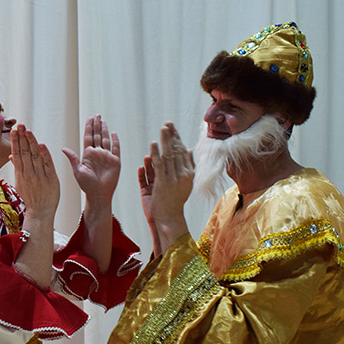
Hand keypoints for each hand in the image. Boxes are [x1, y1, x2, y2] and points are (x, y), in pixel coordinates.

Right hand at [11, 124, 59, 217]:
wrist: (40, 212)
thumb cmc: (31, 197)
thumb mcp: (20, 183)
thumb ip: (17, 168)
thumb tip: (11, 155)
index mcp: (21, 174)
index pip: (17, 154)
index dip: (15, 141)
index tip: (14, 130)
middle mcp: (29, 173)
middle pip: (24, 152)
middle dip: (21, 138)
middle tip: (19, 125)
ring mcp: (40, 176)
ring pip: (34, 156)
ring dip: (31, 142)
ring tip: (27, 131)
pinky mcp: (51, 179)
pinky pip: (47, 164)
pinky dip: (45, 154)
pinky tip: (41, 145)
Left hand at [62, 115, 120, 206]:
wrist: (98, 195)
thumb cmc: (86, 185)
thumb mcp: (77, 170)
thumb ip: (73, 158)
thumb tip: (63, 148)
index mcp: (88, 154)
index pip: (88, 137)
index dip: (89, 127)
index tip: (89, 118)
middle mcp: (97, 154)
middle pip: (97, 136)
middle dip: (97, 125)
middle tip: (97, 115)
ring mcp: (107, 157)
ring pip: (106, 140)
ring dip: (104, 130)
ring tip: (103, 121)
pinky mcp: (115, 161)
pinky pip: (116, 148)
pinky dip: (115, 140)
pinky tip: (113, 133)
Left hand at [142, 122, 192, 250]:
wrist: (170, 219)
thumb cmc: (174, 202)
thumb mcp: (183, 183)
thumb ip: (187, 166)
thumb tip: (190, 150)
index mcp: (188, 174)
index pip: (182, 152)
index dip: (177, 139)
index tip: (173, 128)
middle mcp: (183, 175)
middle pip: (177, 151)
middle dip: (172, 136)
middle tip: (168, 123)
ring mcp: (173, 179)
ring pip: (169, 156)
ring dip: (166, 142)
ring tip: (163, 129)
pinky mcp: (163, 184)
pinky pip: (159, 166)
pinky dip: (157, 155)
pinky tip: (154, 145)